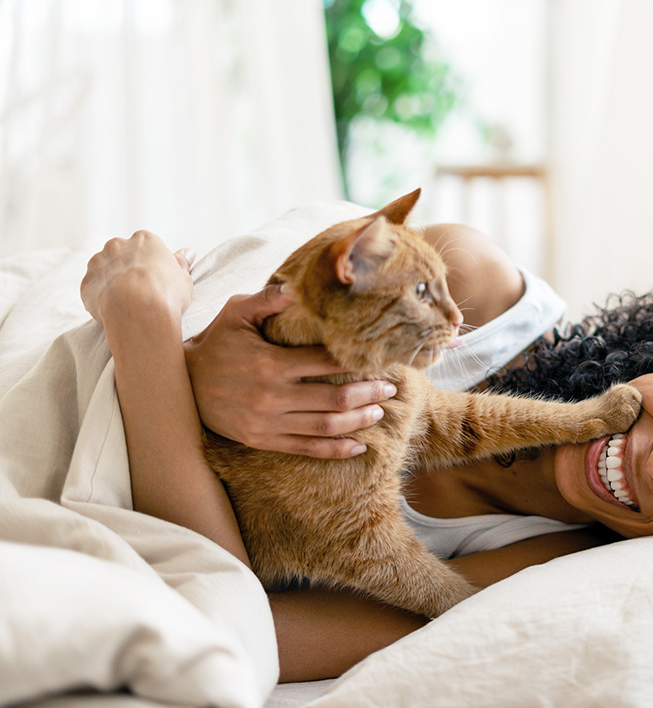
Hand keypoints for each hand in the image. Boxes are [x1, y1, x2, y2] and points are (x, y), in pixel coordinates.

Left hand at [81, 231, 194, 328]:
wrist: (139, 314)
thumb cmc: (166, 294)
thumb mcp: (183, 278)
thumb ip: (181, 263)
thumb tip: (187, 252)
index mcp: (144, 240)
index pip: (147, 246)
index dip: (152, 264)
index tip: (157, 278)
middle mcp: (118, 245)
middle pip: (122, 254)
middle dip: (129, 268)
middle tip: (142, 290)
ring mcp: (98, 263)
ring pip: (105, 270)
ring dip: (113, 281)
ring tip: (127, 302)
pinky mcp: (87, 283)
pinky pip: (94, 288)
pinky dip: (101, 297)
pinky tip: (114, 309)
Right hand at [184, 285, 395, 458]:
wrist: (180, 384)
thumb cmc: (216, 342)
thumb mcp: (236, 312)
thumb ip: (269, 298)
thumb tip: (299, 285)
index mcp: (270, 363)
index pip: (324, 362)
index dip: (355, 361)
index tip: (379, 359)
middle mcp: (272, 396)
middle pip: (333, 398)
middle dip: (368, 393)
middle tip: (391, 388)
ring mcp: (268, 423)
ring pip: (324, 426)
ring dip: (357, 421)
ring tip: (379, 412)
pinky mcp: (263, 440)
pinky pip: (306, 449)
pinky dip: (335, 449)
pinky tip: (358, 444)